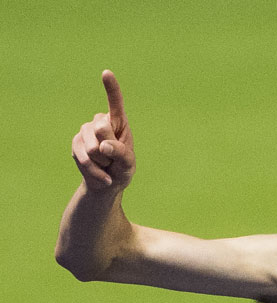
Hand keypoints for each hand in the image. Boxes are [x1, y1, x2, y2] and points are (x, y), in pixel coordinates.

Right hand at [71, 70, 134, 191]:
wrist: (107, 183)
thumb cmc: (122, 168)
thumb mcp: (128, 163)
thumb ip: (120, 152)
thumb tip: (104, 146)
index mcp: (119, 122)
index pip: (115, 102)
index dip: (111, 88)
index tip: (106, 73)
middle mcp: (100, 122)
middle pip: (102, 130)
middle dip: (109, 150)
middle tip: (113, 158)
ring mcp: (85, 131)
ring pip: (92, 148)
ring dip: (102, 162)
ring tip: (106, 163)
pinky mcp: (75, 143)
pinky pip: (84, 159)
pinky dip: (94, 171)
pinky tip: (101, 174)